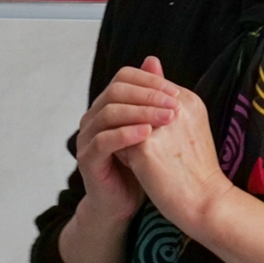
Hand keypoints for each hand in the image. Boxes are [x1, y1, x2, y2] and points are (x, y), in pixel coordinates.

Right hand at [74, 56, 181, 224]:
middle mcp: (92, 117)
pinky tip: (148, 134)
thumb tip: (153, 59)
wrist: (125, 204)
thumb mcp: (151, 127)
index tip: (176, 91)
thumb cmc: (141, 165)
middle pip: (116, 91)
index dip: (149, 81)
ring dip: (141, 112)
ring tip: (168, 118)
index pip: (123, 78)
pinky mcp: (87, 160)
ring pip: (109, 113)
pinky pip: (104, 140)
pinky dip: (127, 134)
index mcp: (106, 105)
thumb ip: (150, 98)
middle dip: (148, 95)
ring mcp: (87, 138)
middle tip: (175, 103)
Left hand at [117, 62, 231, 238]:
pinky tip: (130, 164)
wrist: (205, 201)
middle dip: (130, 116)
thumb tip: (149, 62)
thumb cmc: (197, 168)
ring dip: (124, 131)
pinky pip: (119, 139)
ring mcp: (160, 126)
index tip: (148, 128)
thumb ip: (165, 99)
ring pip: (125, 118)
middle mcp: (175, 108)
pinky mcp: (145, 147)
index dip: (143, 108)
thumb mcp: (188, 125)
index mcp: (189, 100)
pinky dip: (121, 149)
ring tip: (135, 151)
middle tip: (138, 140)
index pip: (153, 90)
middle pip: (137, 100)